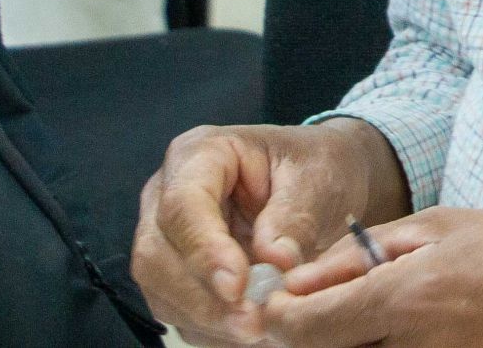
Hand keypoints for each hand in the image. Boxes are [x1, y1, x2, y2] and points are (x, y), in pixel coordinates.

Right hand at [131, 119, 404, 347]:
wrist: (324, 180)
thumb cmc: (319, 166)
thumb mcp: (318, 176)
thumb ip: (295, 215)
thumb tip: (274, 262)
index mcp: (200, 154)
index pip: (183, 205)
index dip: (204, 250)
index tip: (238, 286)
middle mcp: (167, 196)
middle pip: (158, 255)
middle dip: (203, 297)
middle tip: (253, 324)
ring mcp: (166, 239)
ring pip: (161, 291)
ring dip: (208, 319)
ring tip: (260, 331)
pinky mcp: (176, 277)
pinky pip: (179, 312)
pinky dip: (213, 329)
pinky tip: (250, 333)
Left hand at [262, 208, 482, 347]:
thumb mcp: (442, 225)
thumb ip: (363, 252)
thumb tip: (300, 280)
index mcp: (406, 296)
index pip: (301, 328)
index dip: (281, 318)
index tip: (284, 307)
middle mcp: (412, 347)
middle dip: (314, 337)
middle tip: (334, 314)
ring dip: (354, 346)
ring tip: (383, 321)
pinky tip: (411, 335)